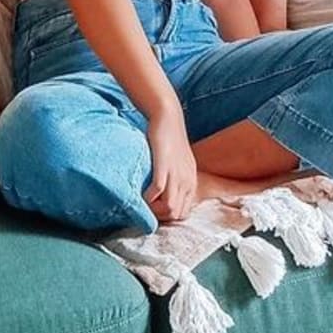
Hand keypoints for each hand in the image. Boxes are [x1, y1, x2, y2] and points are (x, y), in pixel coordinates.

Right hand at [144, 105, 197, 223]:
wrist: (168, 117)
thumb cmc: (170, 139)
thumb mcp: (179, 163)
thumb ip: (177, 179)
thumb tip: (166, 196)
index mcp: (191, 181)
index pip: (182, 213)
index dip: (166, 215)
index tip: (154, 209)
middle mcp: (187, 180)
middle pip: (176, 214)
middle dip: (159, 215)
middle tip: (146, 208)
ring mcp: (177, 174)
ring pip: (170, 208)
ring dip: (154, 210)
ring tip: (143, 202)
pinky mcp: (164, 166)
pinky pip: (159, 192)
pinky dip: (148, 198)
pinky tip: (141, 193)